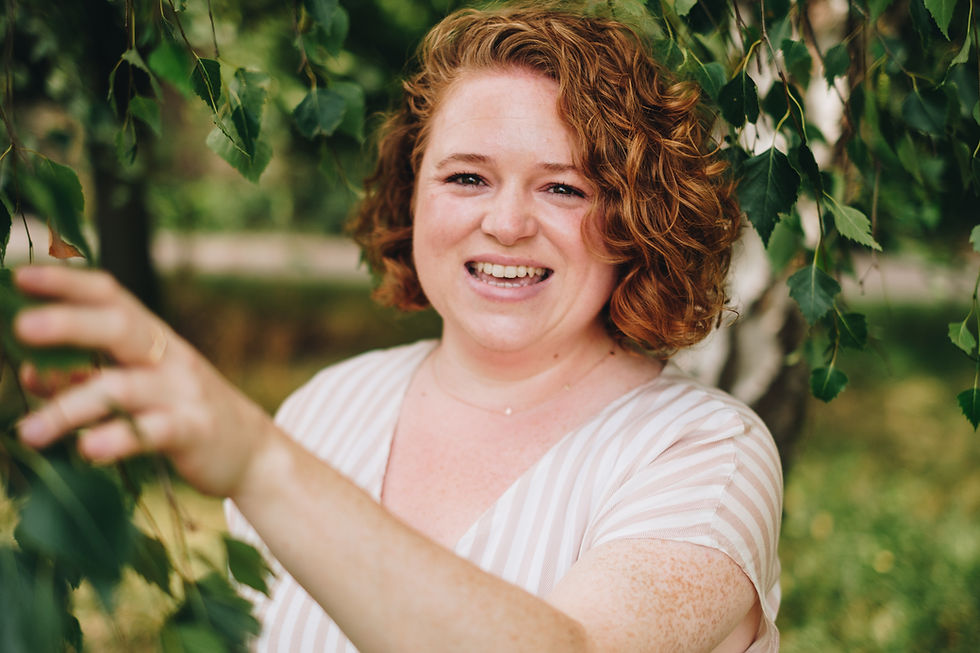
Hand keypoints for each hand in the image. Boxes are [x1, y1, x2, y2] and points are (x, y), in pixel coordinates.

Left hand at [12, 265, 275, 496]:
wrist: (252, 450)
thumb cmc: (183, 412)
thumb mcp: (139, 387)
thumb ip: (88, 377)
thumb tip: (31, 371)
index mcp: (152, 338)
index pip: (111, 296)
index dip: (68, 283)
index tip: (21, 275)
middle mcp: (167, 357)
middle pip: (119, 328)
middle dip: (71, 324)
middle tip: (22, 326)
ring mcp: (181, 393)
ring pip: (123, 388)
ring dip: (71, 407)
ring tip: (27, 433)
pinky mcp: (193, 431)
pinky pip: (152, 432)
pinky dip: (118, 438)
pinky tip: (88, 450)